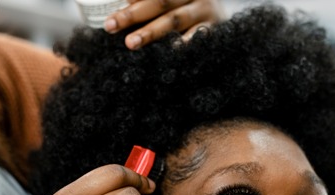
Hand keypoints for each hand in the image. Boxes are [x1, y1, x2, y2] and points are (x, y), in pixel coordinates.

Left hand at [104, 0, 225, 49]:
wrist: (224, 15)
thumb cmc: (186, 7)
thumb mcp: (170, 2)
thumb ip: (149, 3)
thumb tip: (118, 11)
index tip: (117, 2)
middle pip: (159, 1)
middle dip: (132, 14)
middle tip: (110, 25)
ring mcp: (204, 9)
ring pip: (174, 20)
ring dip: (151, 32)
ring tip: (131, 43)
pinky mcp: (213, 27)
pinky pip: (197, 36)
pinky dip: (183, 43)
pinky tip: (169, 51)